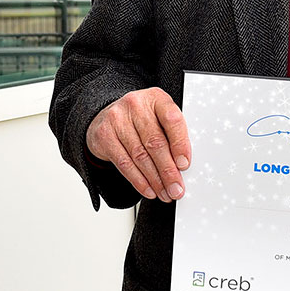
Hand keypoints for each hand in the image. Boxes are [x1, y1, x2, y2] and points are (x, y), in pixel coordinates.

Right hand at [86, 87, 189, 202]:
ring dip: (155, 180)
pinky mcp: (104, 135)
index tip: (185, 165)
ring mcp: (117, 119)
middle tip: (177, 188)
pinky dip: (139, 180)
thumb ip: (172, 136)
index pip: (172, 120)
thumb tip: (183, 167)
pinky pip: (124, 163)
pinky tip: (149, 189)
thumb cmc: (139, 119)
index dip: (180, 144)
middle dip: (168, 171)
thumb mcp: (158, 118)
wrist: (106, 117)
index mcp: (156, 98)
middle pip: (155, 142)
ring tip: (165, 193)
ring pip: (140, 156)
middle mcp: (135, 105)